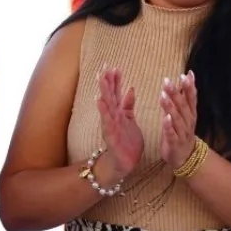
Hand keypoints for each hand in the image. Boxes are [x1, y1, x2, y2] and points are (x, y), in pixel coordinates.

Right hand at [95, 67, 142, 182]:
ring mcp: (110, 125)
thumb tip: (130, 88)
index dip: (115, 80)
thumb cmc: (127, 142)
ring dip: (104, 91)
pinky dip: (104, 111)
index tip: (114, 66)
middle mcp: (113, 117)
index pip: (116, 93)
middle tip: (104, 67)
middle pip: (109, 96)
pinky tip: (100, 102)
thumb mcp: (130, 120)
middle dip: (107, 81)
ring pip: (106, 106)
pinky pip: (107, 122)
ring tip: (101, 79)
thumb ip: (128, 105)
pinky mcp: (111, 136)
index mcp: (119, 113)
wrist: (123, 164)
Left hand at [159, 71, 197, 170]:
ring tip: (163, 94)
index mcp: (190, 114)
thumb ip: (181, 98)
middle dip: (176, 92)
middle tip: (167, 80)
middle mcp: (188, 122)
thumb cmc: (181, 132)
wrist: (185, 157)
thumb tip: (183, 79)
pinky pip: (171, 133)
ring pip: (177, 118)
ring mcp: (182, 132)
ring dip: (170, 106)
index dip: (189, 86)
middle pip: (183, 106)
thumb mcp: (182, 114)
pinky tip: (165, 117)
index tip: (185, 74)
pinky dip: (168, 125)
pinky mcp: (174, 143)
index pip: (191, 98)